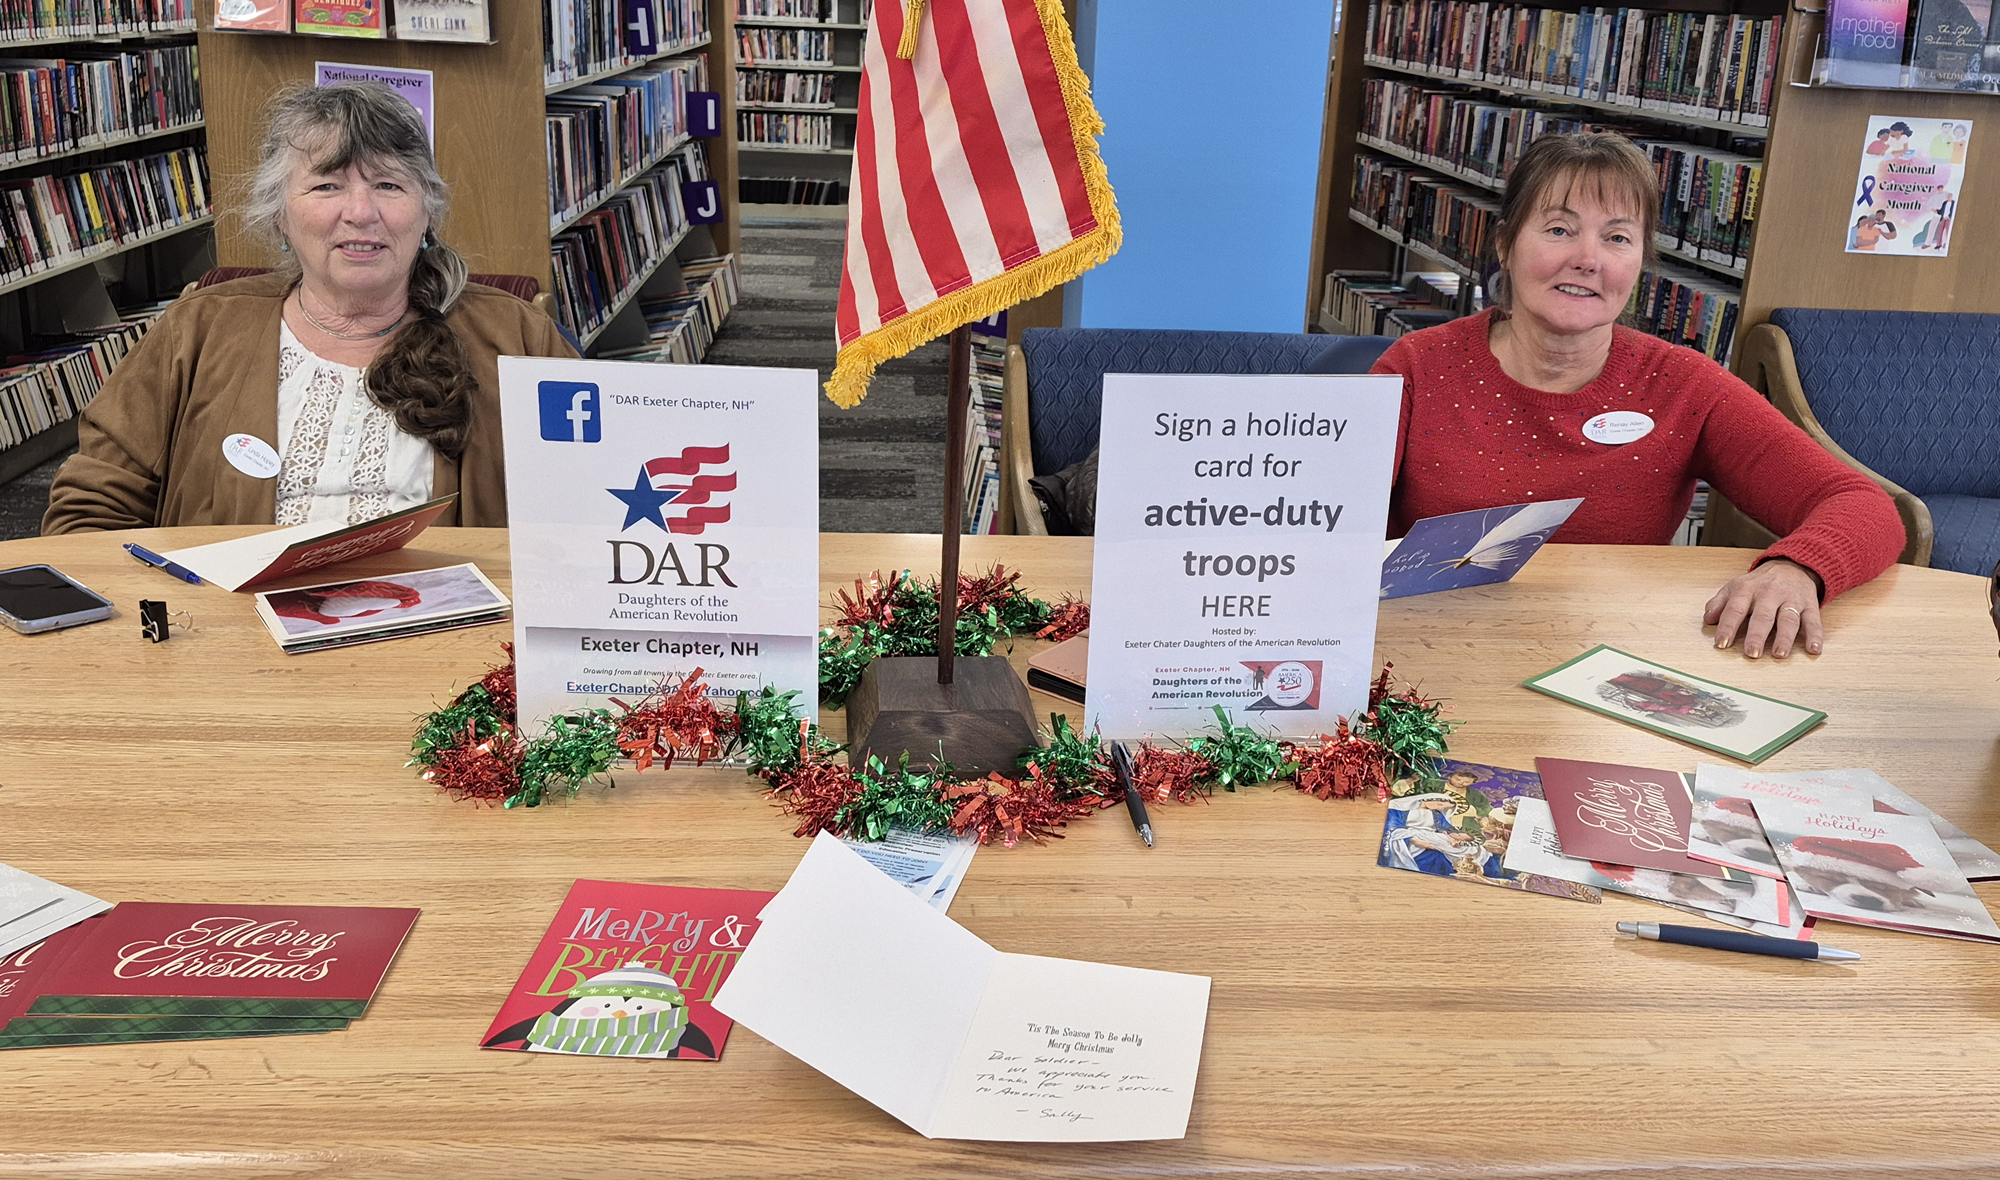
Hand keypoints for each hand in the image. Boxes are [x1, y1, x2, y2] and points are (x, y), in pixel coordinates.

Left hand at [1703, 559, 1823, 658]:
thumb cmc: (1759, 583)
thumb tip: (1708, 619)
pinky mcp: (1810, 605)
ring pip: (1788, 619)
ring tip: (1779, 654)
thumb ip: (1719, 603)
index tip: (1721, 644)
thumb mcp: (1735, 587)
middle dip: (1757, 635)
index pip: (1735, 609)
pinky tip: (1814, 649)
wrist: (1792, 565)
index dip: (1728, 627)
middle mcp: (1769, 594)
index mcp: (1747, 590)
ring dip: (1784, 637)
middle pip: (1763, 616)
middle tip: (1751, 653)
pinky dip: (1815, 636)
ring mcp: (1791, 600)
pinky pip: (1813, 621)